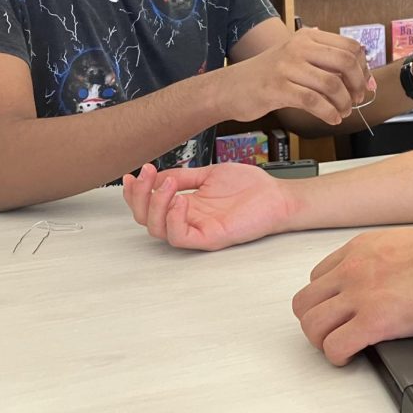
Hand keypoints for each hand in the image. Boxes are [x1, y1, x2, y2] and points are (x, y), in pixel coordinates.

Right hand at [122, 162, 296, 250]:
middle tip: (147, 175)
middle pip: (146, 218)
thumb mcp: (210, 173)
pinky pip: (180, 237)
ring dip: (156, 204)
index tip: (135, 174)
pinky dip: (173, 219)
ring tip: (168, 184)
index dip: (136, 192)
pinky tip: (180, 200)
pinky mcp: (209, 238)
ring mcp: (197, 229)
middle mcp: (187, 218)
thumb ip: (184, 175)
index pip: (150, 204)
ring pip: (158, 229)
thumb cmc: (251, 187)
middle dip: (139, 196)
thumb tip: (158, 174)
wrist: (277, 196)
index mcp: (186, 204)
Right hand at [223, 27, 373, 124]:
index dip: (362, 67)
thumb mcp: (296, 58)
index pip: (349, 46)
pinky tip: (332, 119)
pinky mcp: (278, 88)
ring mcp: (287, 67)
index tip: (364, 83)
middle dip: (357, 84)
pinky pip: (314, 101)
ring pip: (332, 84)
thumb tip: (362, 73)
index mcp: (307, 37)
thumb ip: (325, 62)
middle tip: (357, 99)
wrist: (229, 88)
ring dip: (344, 102)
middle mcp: (298, 47)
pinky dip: (329, 113)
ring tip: (343, 112)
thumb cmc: (268, 76)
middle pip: (345, 62)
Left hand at [292, 221, 412, 364]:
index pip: (316, 277)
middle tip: (333, 333)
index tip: (336, 312)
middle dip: (315, 322)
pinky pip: (335, 346)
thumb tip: (378, 278)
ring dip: (322, 341)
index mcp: (360, 249)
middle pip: (304, 303)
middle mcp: (353, 268)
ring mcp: (361, 294)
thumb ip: (380, 260)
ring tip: (340, 346)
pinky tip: (351, 357)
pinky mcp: (375, 320)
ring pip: (311, 326)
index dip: (325, 300)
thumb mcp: (401, 244)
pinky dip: (337, 357)